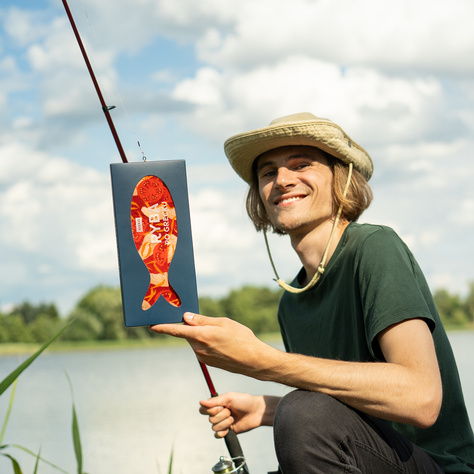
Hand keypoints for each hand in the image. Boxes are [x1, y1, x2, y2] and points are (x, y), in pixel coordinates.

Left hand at [150, 312, 277, 377]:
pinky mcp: (208, 363)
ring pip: (196, 342)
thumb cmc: (241, 338)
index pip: (176, 331)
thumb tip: (186, 318)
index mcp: (201, 335)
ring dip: (204, 336)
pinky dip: (208, 344)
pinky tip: (224, 344)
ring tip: (224, 336)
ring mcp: (203, 358)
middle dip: (194, 328)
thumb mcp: (223, 323)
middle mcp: (198, 348)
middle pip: (189, 335)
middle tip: (211, 324)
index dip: (163, 328)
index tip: (152, 326)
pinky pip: (203, 349)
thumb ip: (202, 320)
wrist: (253, 360)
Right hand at [199, 392, 279, 437]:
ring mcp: (222, 423)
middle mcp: (218, 413)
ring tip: (233, 418)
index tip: (220, 406)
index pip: (203, 409)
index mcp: (217, 404)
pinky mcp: (227, 431)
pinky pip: (217, 435)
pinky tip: (229, 428)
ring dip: (225, 422)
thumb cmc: (244, 401)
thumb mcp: (229, 397)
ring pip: (214, 427)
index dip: (210, 410)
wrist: (256, 412)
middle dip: (222, 415)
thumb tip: (200, 402)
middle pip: (210, 419)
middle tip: (231, 411)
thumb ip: (215, 401)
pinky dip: (223, 432)